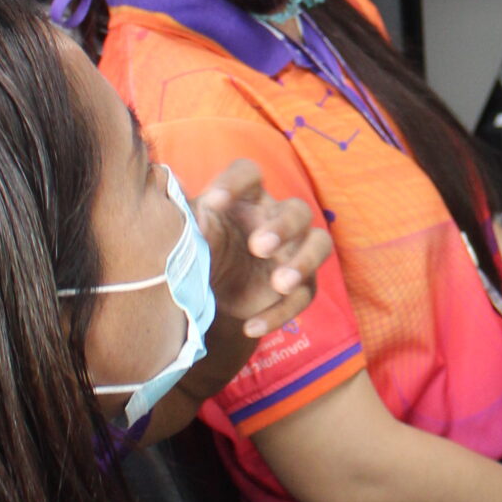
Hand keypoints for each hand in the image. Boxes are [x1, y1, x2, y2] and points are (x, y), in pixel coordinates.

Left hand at [196, 161, 331, 340]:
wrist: (209, 292)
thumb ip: (188, 224)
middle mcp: (277, 217)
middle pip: (296, 210)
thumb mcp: (189, 237)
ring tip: (280, 283)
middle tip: (259, 247)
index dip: (235, 182)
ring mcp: (295, 251)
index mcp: (247, 196)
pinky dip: (279, 314)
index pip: (249, 173)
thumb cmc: (201, 250)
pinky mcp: (300, 286)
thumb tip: (183, 212)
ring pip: (319, 244)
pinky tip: (251, 327)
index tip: (213, 201)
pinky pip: (303, 296)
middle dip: (283, 227)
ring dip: (303, 262)